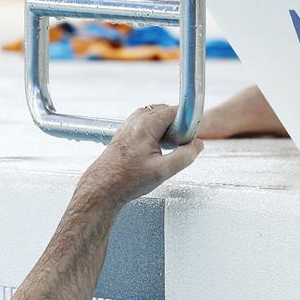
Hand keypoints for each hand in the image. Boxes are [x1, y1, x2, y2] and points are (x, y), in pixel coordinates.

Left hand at [76, 104, 202, 207]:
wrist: (101, 188)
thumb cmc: (125, 180)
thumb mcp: (163, 171)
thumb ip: (185, 156)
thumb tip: (197, 145)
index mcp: (145, 125)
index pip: (176, 111)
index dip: (187, 125)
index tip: (187, 140)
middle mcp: (136, 120)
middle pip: (168, 112)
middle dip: (178, 128)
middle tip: (177, 148)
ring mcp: (129, 124)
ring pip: (158, 119)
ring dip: (167, 131)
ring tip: (164, 151)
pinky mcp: (126, 132)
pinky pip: (149, 125)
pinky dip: (157, 134)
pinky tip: (154, 152)